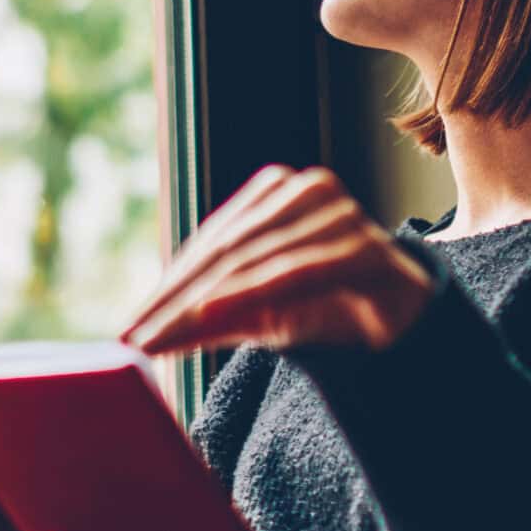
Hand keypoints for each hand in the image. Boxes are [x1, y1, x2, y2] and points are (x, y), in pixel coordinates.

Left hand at [122, 164, 434, 356]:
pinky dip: (249, 294)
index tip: (128, 331)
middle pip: (224, 252)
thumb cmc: (323, 307)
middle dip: (174, 302)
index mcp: (274, 192)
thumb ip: (205, 318)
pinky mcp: (363, 245)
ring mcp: (339, 213)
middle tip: (136, 340)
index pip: (210, 244)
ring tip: (162, 339)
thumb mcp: (256, 315)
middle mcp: (306, 190)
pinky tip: (209, 314)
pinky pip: (293, 271)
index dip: (166, 289)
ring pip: (253, 261)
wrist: (402, 322)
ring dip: (200, 304)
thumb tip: (140, 337)